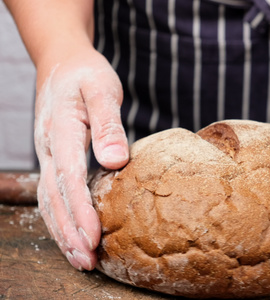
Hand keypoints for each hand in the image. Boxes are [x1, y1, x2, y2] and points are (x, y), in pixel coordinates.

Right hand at [34, 48, 128, 269]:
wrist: (63, 64)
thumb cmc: (87, 75)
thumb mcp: (102, 90)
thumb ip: (108, 125)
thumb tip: (117, 161)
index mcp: (60, 131)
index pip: (69, 178)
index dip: (80, 210)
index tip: (94, 237)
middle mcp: (49, 149)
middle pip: (54, 198)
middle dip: (70, 232)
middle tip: (88, 262)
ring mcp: (48, 155)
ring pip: (49, 201)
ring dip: (63, 232)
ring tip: (81, 260)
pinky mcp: (55, 159)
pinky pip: (53, 194)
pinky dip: (61, 218)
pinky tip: (74, 235)